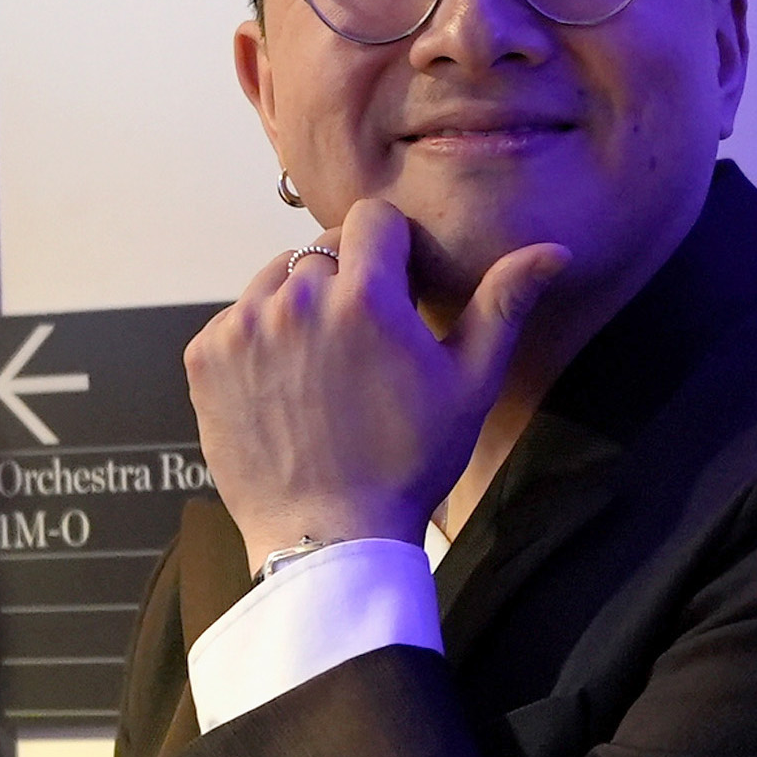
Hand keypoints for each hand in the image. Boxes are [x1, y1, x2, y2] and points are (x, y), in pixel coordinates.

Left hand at [183, 196, 565, 563]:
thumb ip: (502, 305)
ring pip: (274, 281)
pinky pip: (235, 319)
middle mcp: (297, 300)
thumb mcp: (469, 385)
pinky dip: (257, 341)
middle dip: (345, 282)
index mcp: (365, 296)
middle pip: (321, 251)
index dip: (390, 251)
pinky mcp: (206, 357)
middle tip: (361, 346)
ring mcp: (243, 327)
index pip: (372, 219)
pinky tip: (284, 388)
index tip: (397, 292)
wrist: (329, 536)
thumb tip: (551, 251)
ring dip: (296, 306)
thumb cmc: (408, 464)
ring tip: (320, 368)